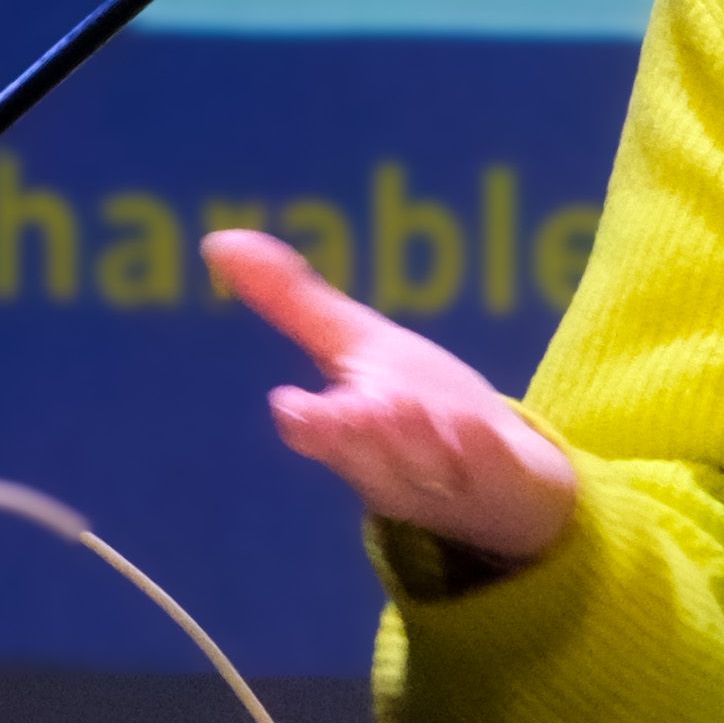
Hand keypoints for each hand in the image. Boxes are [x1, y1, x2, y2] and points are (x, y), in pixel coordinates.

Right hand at [207, 225, 581, 568]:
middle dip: (356, 432)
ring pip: (423, 464)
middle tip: (353, 406)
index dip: (309, 422)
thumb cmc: (416, 408)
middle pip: (367, 452)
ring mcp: (448, 477)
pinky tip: (476, 426)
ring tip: (400, 405)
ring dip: (413, 438)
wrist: (506, 479)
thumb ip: (292, 301)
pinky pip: (492, 471)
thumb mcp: (356, 346)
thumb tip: (217, 240)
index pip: (319, 432)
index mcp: (349, 431)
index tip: (290, 404)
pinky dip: (483, 451)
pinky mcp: (506, 482)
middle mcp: (391, 462)